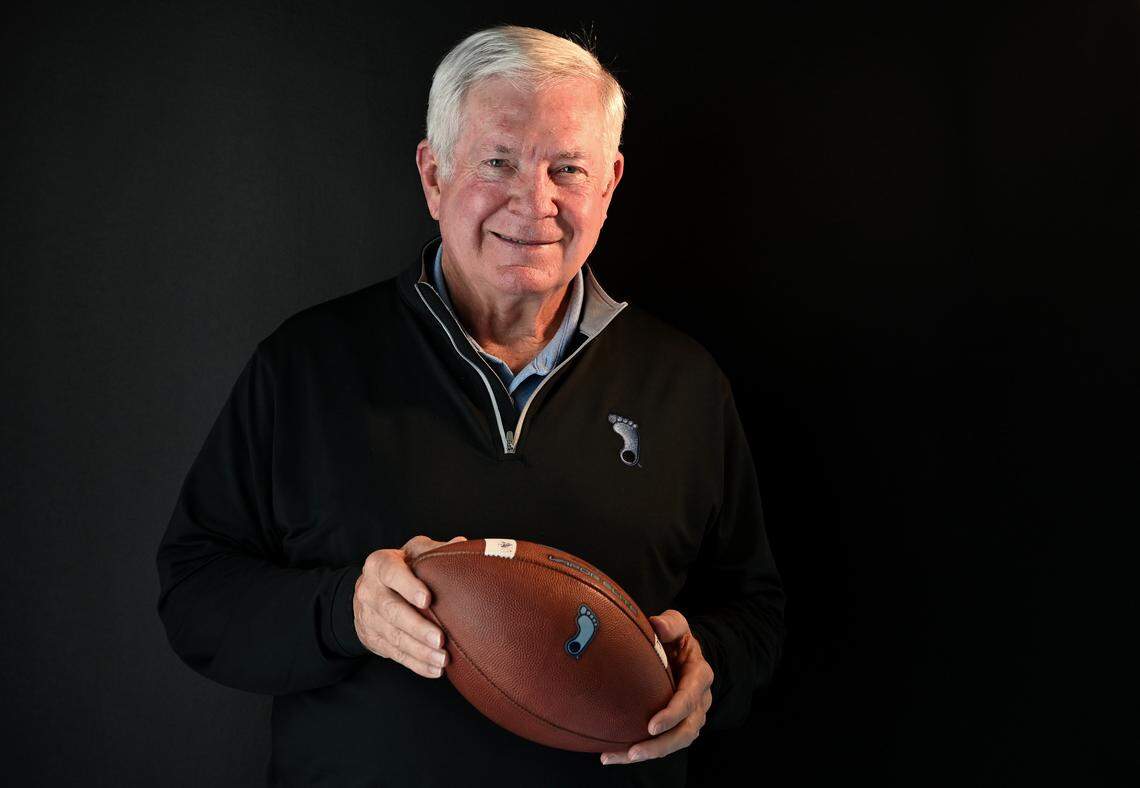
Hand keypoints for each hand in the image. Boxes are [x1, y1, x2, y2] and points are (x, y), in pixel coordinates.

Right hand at [354, 534, 466, 677]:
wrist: (369, 591)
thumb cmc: (402, 568)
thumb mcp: (413, 553)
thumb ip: (435, 550)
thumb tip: (462, 543)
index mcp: (378, 564)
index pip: (391, 573)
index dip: (408, 586)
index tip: (428, 599)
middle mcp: (369, 590)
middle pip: (391, 611)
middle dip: (417, 627)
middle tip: (440, 639)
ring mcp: (368, 617)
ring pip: (393, 637)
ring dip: (419, 651)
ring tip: (443, 660)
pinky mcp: (373, 639)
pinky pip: (395, 654)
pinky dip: (416, 664)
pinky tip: (434, 670)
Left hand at [600, 609, 713, 765]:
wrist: (684, 653)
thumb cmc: (676, 638)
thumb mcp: (677, 624)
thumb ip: (670, 623)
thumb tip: (656, 624)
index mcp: (699, 675)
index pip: (690, 698)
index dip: (673, 714)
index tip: (652, 725)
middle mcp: (700, 700)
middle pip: (686, 730)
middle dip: (661, 745)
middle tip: (634, 751)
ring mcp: (691, 716)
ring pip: (676, 742)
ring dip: (650, 753)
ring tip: (621, 757)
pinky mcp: (678, 725)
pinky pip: (664, 743)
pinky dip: (643, 751)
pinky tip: (614, 755)